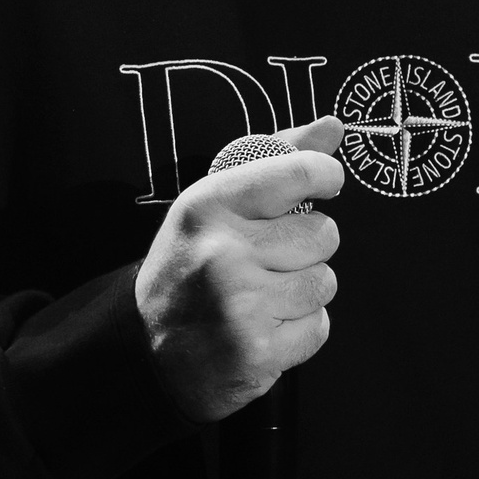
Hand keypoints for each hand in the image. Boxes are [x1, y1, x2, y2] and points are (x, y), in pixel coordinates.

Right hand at [134, 118, 344, 422]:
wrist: (144, 347)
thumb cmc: (190, 264)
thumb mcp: (216, 203)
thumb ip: (277, 161)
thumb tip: (333, 127)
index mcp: (209, 205)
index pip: (298, 171)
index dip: (324, 175)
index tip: (326, 182)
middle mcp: (223, 252)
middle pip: (323, 234)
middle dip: (307, 247)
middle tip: (271, 259)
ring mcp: (241, 305)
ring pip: (325, 282)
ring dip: (304, 291)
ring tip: (264, 296)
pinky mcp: (258, 352)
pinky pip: (319, 326)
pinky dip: (300, 330)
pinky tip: (265, 327)